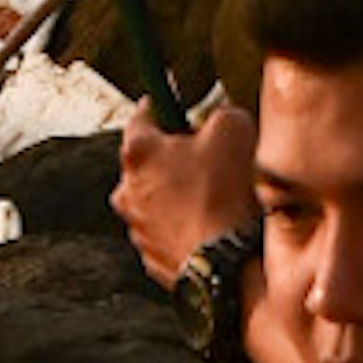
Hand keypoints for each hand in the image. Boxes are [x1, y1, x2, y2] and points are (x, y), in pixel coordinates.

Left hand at [113, 94, 254, 290]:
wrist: (228, 265)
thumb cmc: (225, 194)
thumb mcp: (233, 126)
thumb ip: (218, 111)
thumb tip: (218, 117)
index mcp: (139, 153)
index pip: (142, 114)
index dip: (164, 102)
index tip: (175, 98)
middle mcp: (128, 191)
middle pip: (148, 159)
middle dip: (174, 154)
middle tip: (207, 153)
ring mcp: (138, 229)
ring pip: (157, 197)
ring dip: (179, 191)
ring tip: (216, 193)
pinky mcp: (153, 258)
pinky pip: (167, 229)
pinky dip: (185, 223)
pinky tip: (212, 222)